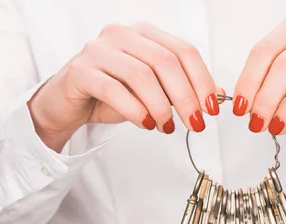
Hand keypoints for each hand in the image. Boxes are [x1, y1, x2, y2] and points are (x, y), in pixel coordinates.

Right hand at [28, 22, 220, 151]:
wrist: (67, 104)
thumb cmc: (111, 95)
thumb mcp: (153, 93)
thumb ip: (182, 89)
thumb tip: (218, 95)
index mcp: (144, 34)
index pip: (183, 51)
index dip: (202, 80)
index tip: (212, 109)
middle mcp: (121, 34)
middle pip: (165, 62)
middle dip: (186, 97)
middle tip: (196, 124)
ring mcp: (98, 49)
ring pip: (141, 75)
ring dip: (162, 106)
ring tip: (167, 127)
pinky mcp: (80, 71)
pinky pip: (114, 90)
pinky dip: (136, 111)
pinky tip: (147, 124)